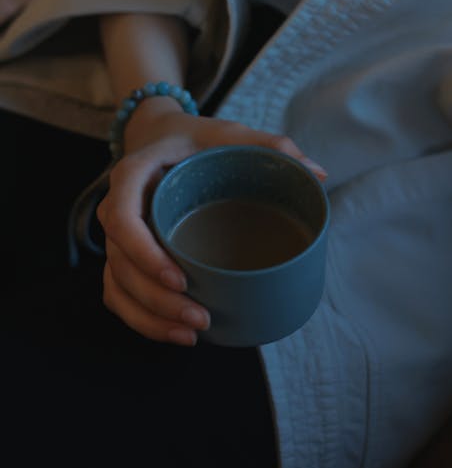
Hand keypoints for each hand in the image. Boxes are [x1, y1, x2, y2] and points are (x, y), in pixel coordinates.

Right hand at [97, 98, 326, 345]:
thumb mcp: (229, 133)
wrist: (160, 136)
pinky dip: (142, 319)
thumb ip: (271, 146)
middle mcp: (116, 207)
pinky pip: (118, 294)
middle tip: (200, 318)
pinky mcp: (124, 255)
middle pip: (120, 263)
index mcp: (135, 174)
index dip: (143, 253)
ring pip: (117, 285)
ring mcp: (117, 236)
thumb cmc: (196, 139)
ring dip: (149, 317)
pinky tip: (177, 333)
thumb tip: (318, 173)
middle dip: (156, 299)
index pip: (120, 217)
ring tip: (193, 333)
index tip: (181, 278)